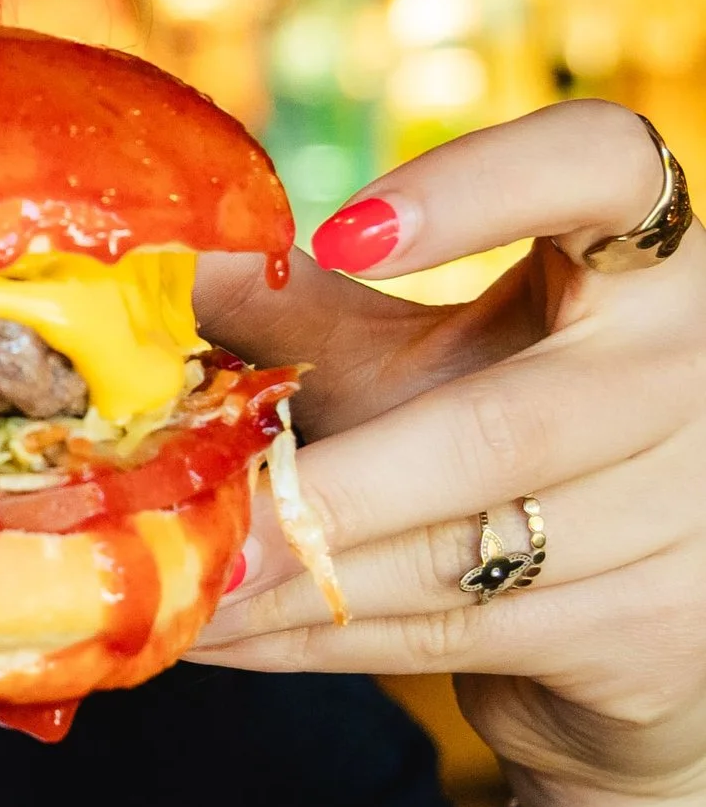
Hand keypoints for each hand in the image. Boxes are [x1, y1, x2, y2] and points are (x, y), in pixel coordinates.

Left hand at [189, 100, 705, 806]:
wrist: (638, 618)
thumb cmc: (501, 448)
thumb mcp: (418, 359)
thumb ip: (305, 310)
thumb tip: (154, 262)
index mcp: (641, 259)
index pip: (603, 168)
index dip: (482, 187)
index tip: (343, 231)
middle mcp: (691, 368)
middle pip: (506, 426)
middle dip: (334, 488)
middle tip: (197, 517)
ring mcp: (694, 509)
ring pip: (467, 554)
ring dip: (300, 581)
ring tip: (175, 586)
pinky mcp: (659, 627)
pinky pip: (463, 633)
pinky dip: (324, 638)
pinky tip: (219, 635)